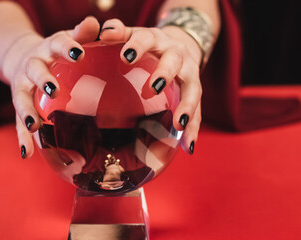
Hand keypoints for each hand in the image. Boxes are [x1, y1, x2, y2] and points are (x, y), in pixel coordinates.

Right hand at [2, 17, 100, 158]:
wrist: (21, 56)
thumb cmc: (56, 50)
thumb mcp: (68, 39)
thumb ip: (83, 33)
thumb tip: (98, 24)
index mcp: (48, 48)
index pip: (58, 43)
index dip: (68, 47)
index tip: (79, 53)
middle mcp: (31, 65)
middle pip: (34, 70)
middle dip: (43, 79)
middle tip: (55, 89)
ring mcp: (22, 85)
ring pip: (21, 97)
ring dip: (26, 111)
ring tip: (34, 125)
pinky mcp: (19, 104)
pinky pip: (18, 122)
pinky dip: (22, 138)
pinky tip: (27, 153)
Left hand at [98, 19, 202, 154]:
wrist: (178, 44)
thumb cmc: (145, 44)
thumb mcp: (131, 34)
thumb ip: (116, 32)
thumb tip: (102, 32)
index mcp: (156, 39)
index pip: (146, 38)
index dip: (138, 45)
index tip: (126, 56)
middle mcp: (176, 53)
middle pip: (174, 61)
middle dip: (166, 73)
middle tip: (154, 87)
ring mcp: (189, 73)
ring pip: (192, 88)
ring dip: (187, 106)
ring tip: (179, 123)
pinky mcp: (195, 91)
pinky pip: (198, 112)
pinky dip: (193, 129)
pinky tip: (188, 147)